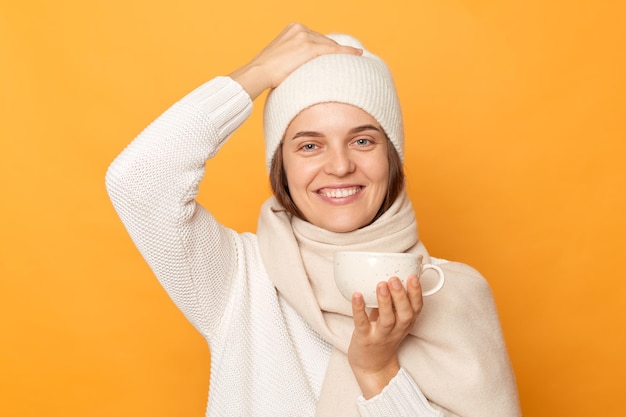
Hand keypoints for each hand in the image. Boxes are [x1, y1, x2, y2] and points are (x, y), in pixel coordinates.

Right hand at [228, 23, 362, 99]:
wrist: (258, 73)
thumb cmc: (267, 73)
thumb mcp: (281, 58)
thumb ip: (294, 56)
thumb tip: (301, 68)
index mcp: (292, 29)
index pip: (315, 38)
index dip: (325, 49)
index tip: (334, 53)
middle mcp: (299, 29)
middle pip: (324, 41)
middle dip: (332, 52)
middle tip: (344, 61)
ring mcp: (304, 37)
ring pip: (329, 46)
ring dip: (338, 55)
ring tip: (353, 59)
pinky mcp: (309, 47)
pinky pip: (333, 50)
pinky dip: (347, 53)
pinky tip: (358, 54)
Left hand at [347, 275, 423, 398]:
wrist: (372, 366)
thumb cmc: (382, 336)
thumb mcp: (394, 318)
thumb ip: (394, 299)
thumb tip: (393, 271)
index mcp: (405, 323)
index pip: (417, 308)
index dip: (416, 293)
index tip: (413, 277)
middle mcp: (396, 330)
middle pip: (405, 314)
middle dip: (402, 296)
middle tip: (395, 278)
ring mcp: (380, 335)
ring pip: (387, 320)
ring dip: (385, 301)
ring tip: (381, 284)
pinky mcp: (364, 339)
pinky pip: (362, 323)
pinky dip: (359, 309)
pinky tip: (356, 295)